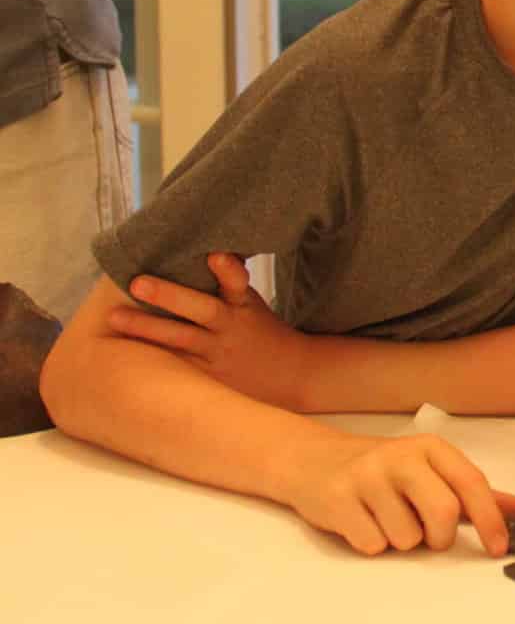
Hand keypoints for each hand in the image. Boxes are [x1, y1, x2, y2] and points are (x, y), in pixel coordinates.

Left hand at [109, 252, 314, 411]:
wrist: (290, 373)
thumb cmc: (261, 328)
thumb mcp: (251, 301)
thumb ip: (227, 281)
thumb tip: (204, 247)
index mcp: (244, 304)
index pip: (238, 282)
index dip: (228, 269)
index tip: (215, 255)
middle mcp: (231, 326)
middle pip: (202, 310)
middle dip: (169, 296)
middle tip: (137, 283)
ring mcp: (218, 353)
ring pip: (181, 339)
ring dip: (146, 328)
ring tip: (114, 317)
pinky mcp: (207, 375)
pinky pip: (176, 364)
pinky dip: (151, 356)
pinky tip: (123, 352)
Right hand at [283, 431, 514, 556]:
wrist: (314, 460)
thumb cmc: (383, 470)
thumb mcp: (429, 469)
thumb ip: (470, 491)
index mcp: (431, 448)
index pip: (471, 482)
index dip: (490, 519)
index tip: (498, 549)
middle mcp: (401, 456)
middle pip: (443, 513)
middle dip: (440, 538)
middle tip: (428, 536)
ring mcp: (368, 476)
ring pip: (406, 538)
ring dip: (402, 542)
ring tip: (386, 518)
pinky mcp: (338, 499)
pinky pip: (373, 545)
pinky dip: (373, 544)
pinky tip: (362, 521)